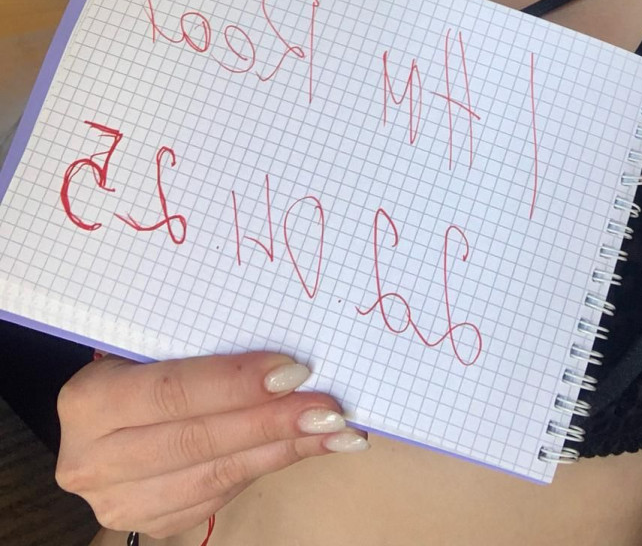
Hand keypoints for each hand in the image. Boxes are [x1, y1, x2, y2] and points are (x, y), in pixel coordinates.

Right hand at [56, 352, 367, 537]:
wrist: (103, 414)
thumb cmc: (139, 359)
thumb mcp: (149, 340)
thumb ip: (197, 343)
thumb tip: (284, 336)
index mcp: (88, 401)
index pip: (171, 392)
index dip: (234, 383)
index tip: (294, 371)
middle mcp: (93, 461)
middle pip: (197, 440)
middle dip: (272, 422)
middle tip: (329, 408)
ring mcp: (121, 501)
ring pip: (216, 475)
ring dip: (284, 449)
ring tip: (336, 430)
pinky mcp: (154, 521)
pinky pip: (222, 494)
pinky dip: (272, 465)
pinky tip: (311, 447)